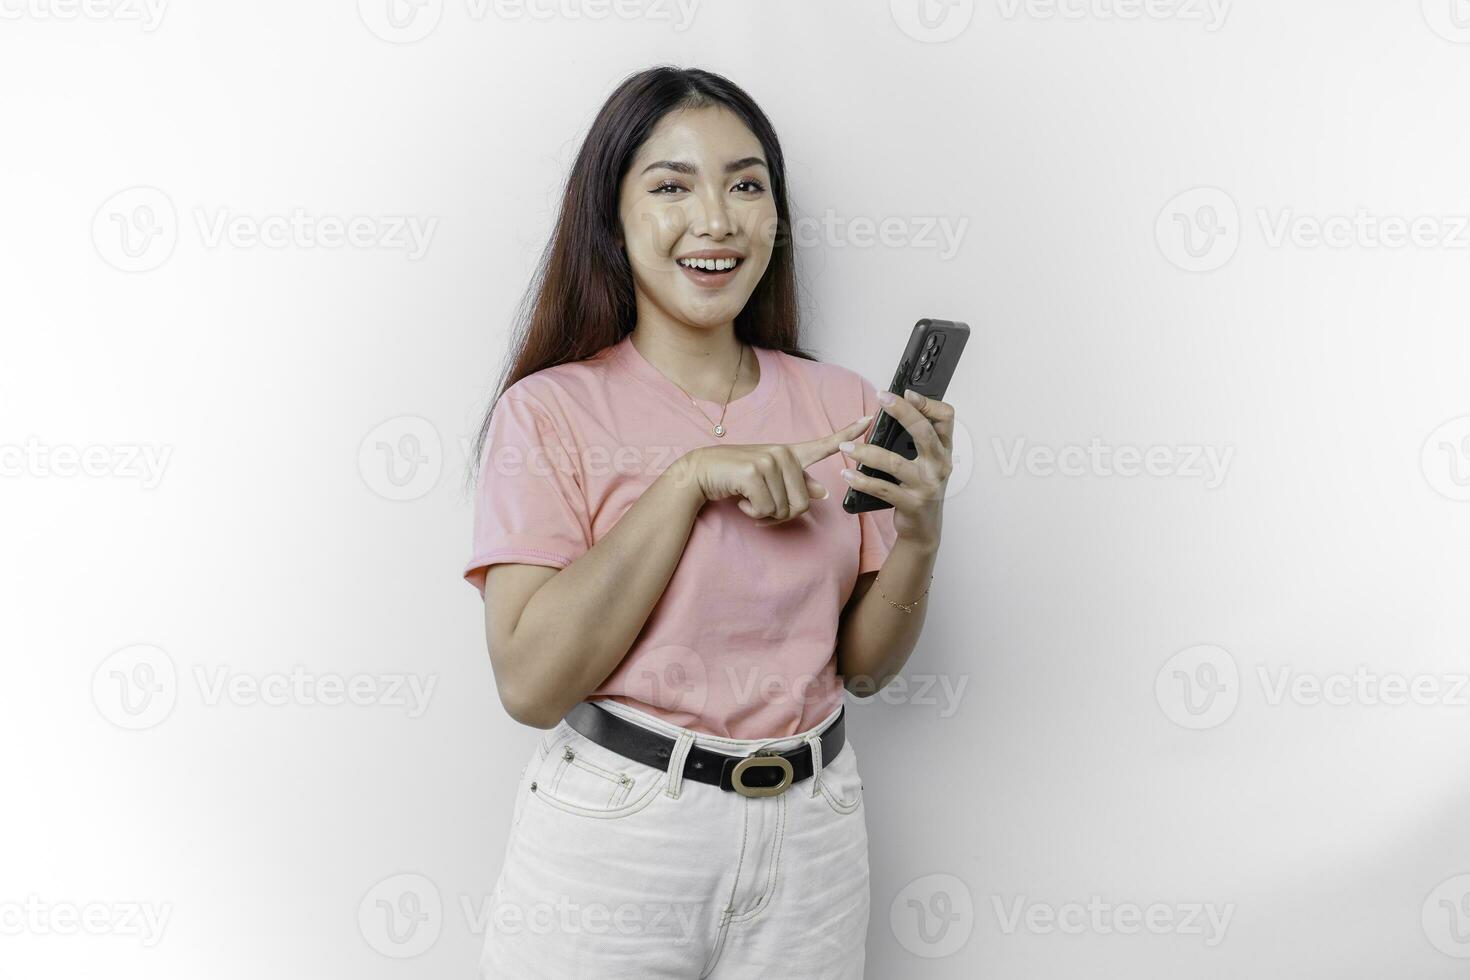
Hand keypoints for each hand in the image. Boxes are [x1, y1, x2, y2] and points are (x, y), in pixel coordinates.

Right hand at [673, 415, 873, 524]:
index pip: (823, 444)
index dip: (848, 432)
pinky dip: (753, 513)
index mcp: (789, 453)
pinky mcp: (754, 472)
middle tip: (762, 506)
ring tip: (750, 500)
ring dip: (765, 514)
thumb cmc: (736, 478)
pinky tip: (741, 500)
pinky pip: (767, 510)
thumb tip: (822, 492)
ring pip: (785, 509)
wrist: (701, 473)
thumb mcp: (769, 479)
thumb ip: (796, 484)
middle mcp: (782, 453)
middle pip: (804, 503)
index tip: (869, 419)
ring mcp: (769, 460)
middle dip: (782, 514)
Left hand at [838, 388, 952, 545]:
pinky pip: (882, 489)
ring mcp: (927, 485)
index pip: (946, 418)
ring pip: (895, 462)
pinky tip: (848, 475)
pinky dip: (862, 481)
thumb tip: (891, 411)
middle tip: (881, 399)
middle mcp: (939, 465)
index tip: (907, 392)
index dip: (928, 403)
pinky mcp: (911, 503)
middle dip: (902, 411)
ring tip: (846, 448)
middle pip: (923, 432)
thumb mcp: (927, 462)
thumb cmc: (921, 489)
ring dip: (867, 452)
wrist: (924, 529)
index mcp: (943, 450)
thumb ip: (917, 440)